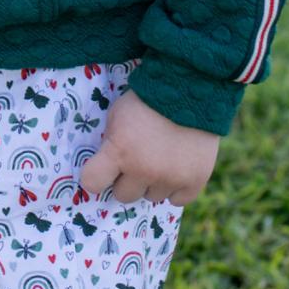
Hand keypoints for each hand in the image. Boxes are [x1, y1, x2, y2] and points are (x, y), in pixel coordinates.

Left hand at [79, 90, 218, 205]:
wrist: (191, 89)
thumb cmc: (148, 99)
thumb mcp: (118, 114)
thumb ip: (111, 141)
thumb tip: (108, 165)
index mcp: (119, 151)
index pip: (92, 182)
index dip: (96, 175)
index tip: (103, 169)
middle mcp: (143, 170)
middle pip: (124, 195)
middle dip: (127, 179)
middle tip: (138, 160)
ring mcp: (170, 178)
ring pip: (152, 197)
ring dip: (153, 182)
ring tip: (162, 158)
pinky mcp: (195, 181)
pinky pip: (178, 200)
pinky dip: (177, 187)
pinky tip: (178, 169)